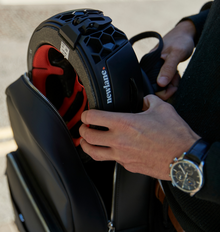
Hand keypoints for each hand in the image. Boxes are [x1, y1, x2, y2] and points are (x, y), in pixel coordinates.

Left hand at [78, 95, 199, 179]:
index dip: (86, 114)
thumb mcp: (162, 108)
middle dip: (82, 130)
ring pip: (94, 153)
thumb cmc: (175, 136)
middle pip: (88, 136)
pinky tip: (109, 150)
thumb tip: (144, 100)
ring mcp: (122, 155)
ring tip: (86, 141)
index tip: (87, 114)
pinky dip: (107, 154)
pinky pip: (111, 160)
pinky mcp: (128, 166)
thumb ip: (148, 101)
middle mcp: (119, 140)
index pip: (93, 117)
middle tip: (84, 127)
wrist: (184, 158)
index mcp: (124, 123)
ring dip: (86, 146)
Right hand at [155, 20, 195, 99]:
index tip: (173, 88)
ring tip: (177, 75)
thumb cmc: (180, 41)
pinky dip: (171, 80)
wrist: (186, 34)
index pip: (149, 84)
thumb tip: (160, 83)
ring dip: (171, 83)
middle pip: (155, 86)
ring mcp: (154, 68)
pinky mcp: (160, 68)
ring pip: (161, 84)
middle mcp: (148, 67)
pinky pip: (164, 79)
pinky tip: (176, 75)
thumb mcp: (176, 54)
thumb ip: (168, 69)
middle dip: (168, 86)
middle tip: (177, 79)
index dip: (161, 90)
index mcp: (147, 63)